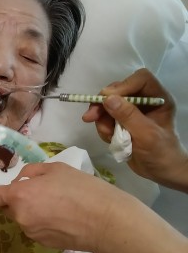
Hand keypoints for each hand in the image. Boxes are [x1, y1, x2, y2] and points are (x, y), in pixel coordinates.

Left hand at [0, 162, 123, 252]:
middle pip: (8, 208)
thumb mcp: (55, 168)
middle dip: (18, 201)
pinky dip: (43, 224)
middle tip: (42, 193)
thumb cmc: (81, 189)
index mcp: (19, 196)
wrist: (106, 221)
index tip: (9, 189)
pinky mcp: (43, 244)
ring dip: (31, 212)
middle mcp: (20, 217)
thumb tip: (21, 181)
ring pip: (23, 219)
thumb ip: (30, 172)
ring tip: (57, 205)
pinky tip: (63, 219)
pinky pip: (35, 230)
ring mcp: (31, 233)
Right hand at [82, 68, 187, 190]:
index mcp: (158, 99)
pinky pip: (106, 119)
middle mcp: (144, 101)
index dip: (123, 85)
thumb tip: (108, 98)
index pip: (140, 79)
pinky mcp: (122, 123)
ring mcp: (132, 112)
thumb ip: (128, 116)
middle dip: (103, 103)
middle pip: (119, 90)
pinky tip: (110, 139)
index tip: (107, 99)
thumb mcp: (146, 135)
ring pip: (108, 105)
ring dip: (102, 119)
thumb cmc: (161, 153)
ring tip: (107, 135)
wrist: (162, 173)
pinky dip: (103, 128)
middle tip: (90, 117)